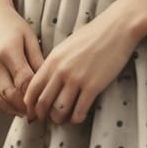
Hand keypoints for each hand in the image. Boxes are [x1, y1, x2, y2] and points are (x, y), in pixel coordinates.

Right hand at [0, 3, 44, 118]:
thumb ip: (38, 60)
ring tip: (27, 113)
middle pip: (10, 93)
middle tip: (39, 114)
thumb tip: (48, 83)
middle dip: (25, 107)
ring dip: (13, 110)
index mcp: (9, 50)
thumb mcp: (30, 38)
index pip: (23, 80)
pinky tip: (13, 107)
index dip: (35, 95)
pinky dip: (1, 106)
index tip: (46, 103)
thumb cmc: (14, 26)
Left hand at [23, 4, 140, 125]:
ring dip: (60, 119)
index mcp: (53, 59)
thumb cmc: (93, 35)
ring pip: (59, 110)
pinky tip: (79, 117)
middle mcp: (61, 70)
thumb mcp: (67, 45)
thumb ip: (56, 62)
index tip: (33, 111)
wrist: (116, 28)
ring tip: (64, 119)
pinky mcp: (93, 86)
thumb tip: (48, 80)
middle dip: (43, 115)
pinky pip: (79, 111)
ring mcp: (77, 79)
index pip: (33, 87)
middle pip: (43, 102)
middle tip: (47, 120)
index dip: (29, 104)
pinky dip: (77, 119)